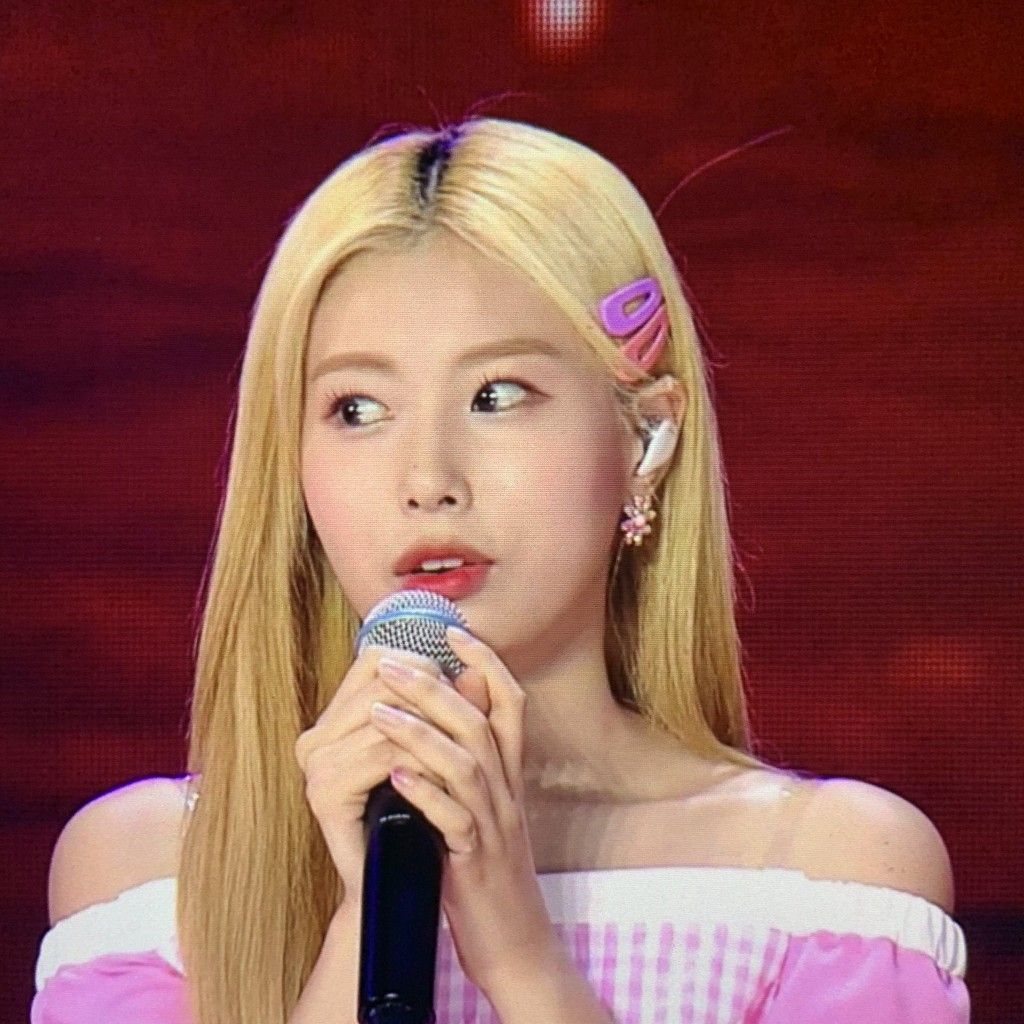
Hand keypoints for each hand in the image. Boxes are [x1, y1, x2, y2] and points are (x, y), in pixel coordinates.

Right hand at [293, 643, 462, 901]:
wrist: (398, 887)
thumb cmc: (419, 818)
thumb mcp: (438, 754)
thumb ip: (452, 709)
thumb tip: (474, 669)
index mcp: (333, 720)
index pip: (376, 659)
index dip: (423, 668)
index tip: (457, 690)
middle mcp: (316, 736)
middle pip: (383, 681)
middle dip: (433, 699)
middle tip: (463, 728)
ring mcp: (314, 765)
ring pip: (389, 717)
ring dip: (433, 734)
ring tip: (457, 757)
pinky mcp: (324, 793)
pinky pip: (385, 757)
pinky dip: (422, 764)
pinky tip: (441, 780)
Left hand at [370, 626, 560, 994]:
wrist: (516, 945)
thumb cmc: (488, 870)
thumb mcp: (486, 807)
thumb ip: (473, 760)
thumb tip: (453, 707)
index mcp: (509, 775)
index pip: (510, 703)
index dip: (486, 663)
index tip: (452, 632)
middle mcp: (507, 792)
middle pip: (480, 723)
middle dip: (436, 687)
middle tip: (392, 662)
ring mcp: (495, 825)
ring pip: (467, 763)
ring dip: (422, 732)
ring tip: (380, 710)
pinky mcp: (476, 862)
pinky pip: (454, 820)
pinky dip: (426, 792)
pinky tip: (395, 774)